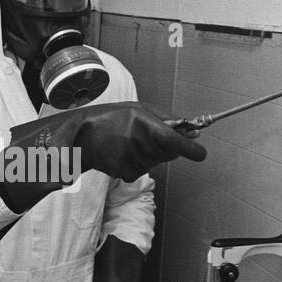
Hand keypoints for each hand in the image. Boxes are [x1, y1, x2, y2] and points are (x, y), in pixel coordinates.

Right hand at [76, 102, 206, 181]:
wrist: (81, 134)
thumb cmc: (112, 117)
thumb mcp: (140, 109)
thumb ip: (168, 120)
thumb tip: (194, 132)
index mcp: (144, 124)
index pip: (175, 142)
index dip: (191, 150)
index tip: (200, 153)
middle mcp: (139, 143)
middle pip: (169, 154)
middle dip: (168, 147)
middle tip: (151, 136)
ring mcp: (132, 159)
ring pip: (157, 162)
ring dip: (151, 154)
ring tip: (131, 141)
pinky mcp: (125, 172)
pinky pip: (144, 170)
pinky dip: (139, 163)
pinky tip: (125, 152)